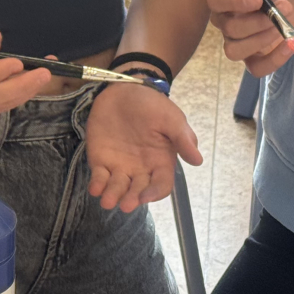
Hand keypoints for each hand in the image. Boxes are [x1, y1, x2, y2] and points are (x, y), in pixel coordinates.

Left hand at [85, 81, 202, 211]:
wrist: (124, 89)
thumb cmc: (151, 105)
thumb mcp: (171, 118)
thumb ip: (183, 139)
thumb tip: (198, 160)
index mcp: (160, 162)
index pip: (160, 185)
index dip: (154, 193)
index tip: (145, 196)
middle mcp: (140, 169)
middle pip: (137, 191)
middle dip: (131, 199)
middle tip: (126, 204)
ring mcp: (120, 166)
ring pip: (117, 188)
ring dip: (113, 196)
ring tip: (107, 201)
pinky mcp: (100, 160)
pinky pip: (99, 177)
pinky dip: (97, 185)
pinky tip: (95, 188)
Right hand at [207, 0, 293, 76]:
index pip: (215, 0)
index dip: (233, 2)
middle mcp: (224, 19)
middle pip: (229, 28)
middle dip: (259, 21)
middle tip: (285, 6)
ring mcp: (238, 40)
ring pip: (235, 51)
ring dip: (261, 40)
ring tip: (282, 26)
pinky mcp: (255, 55)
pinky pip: (256, 68)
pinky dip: (273, 61)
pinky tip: (288, 44)